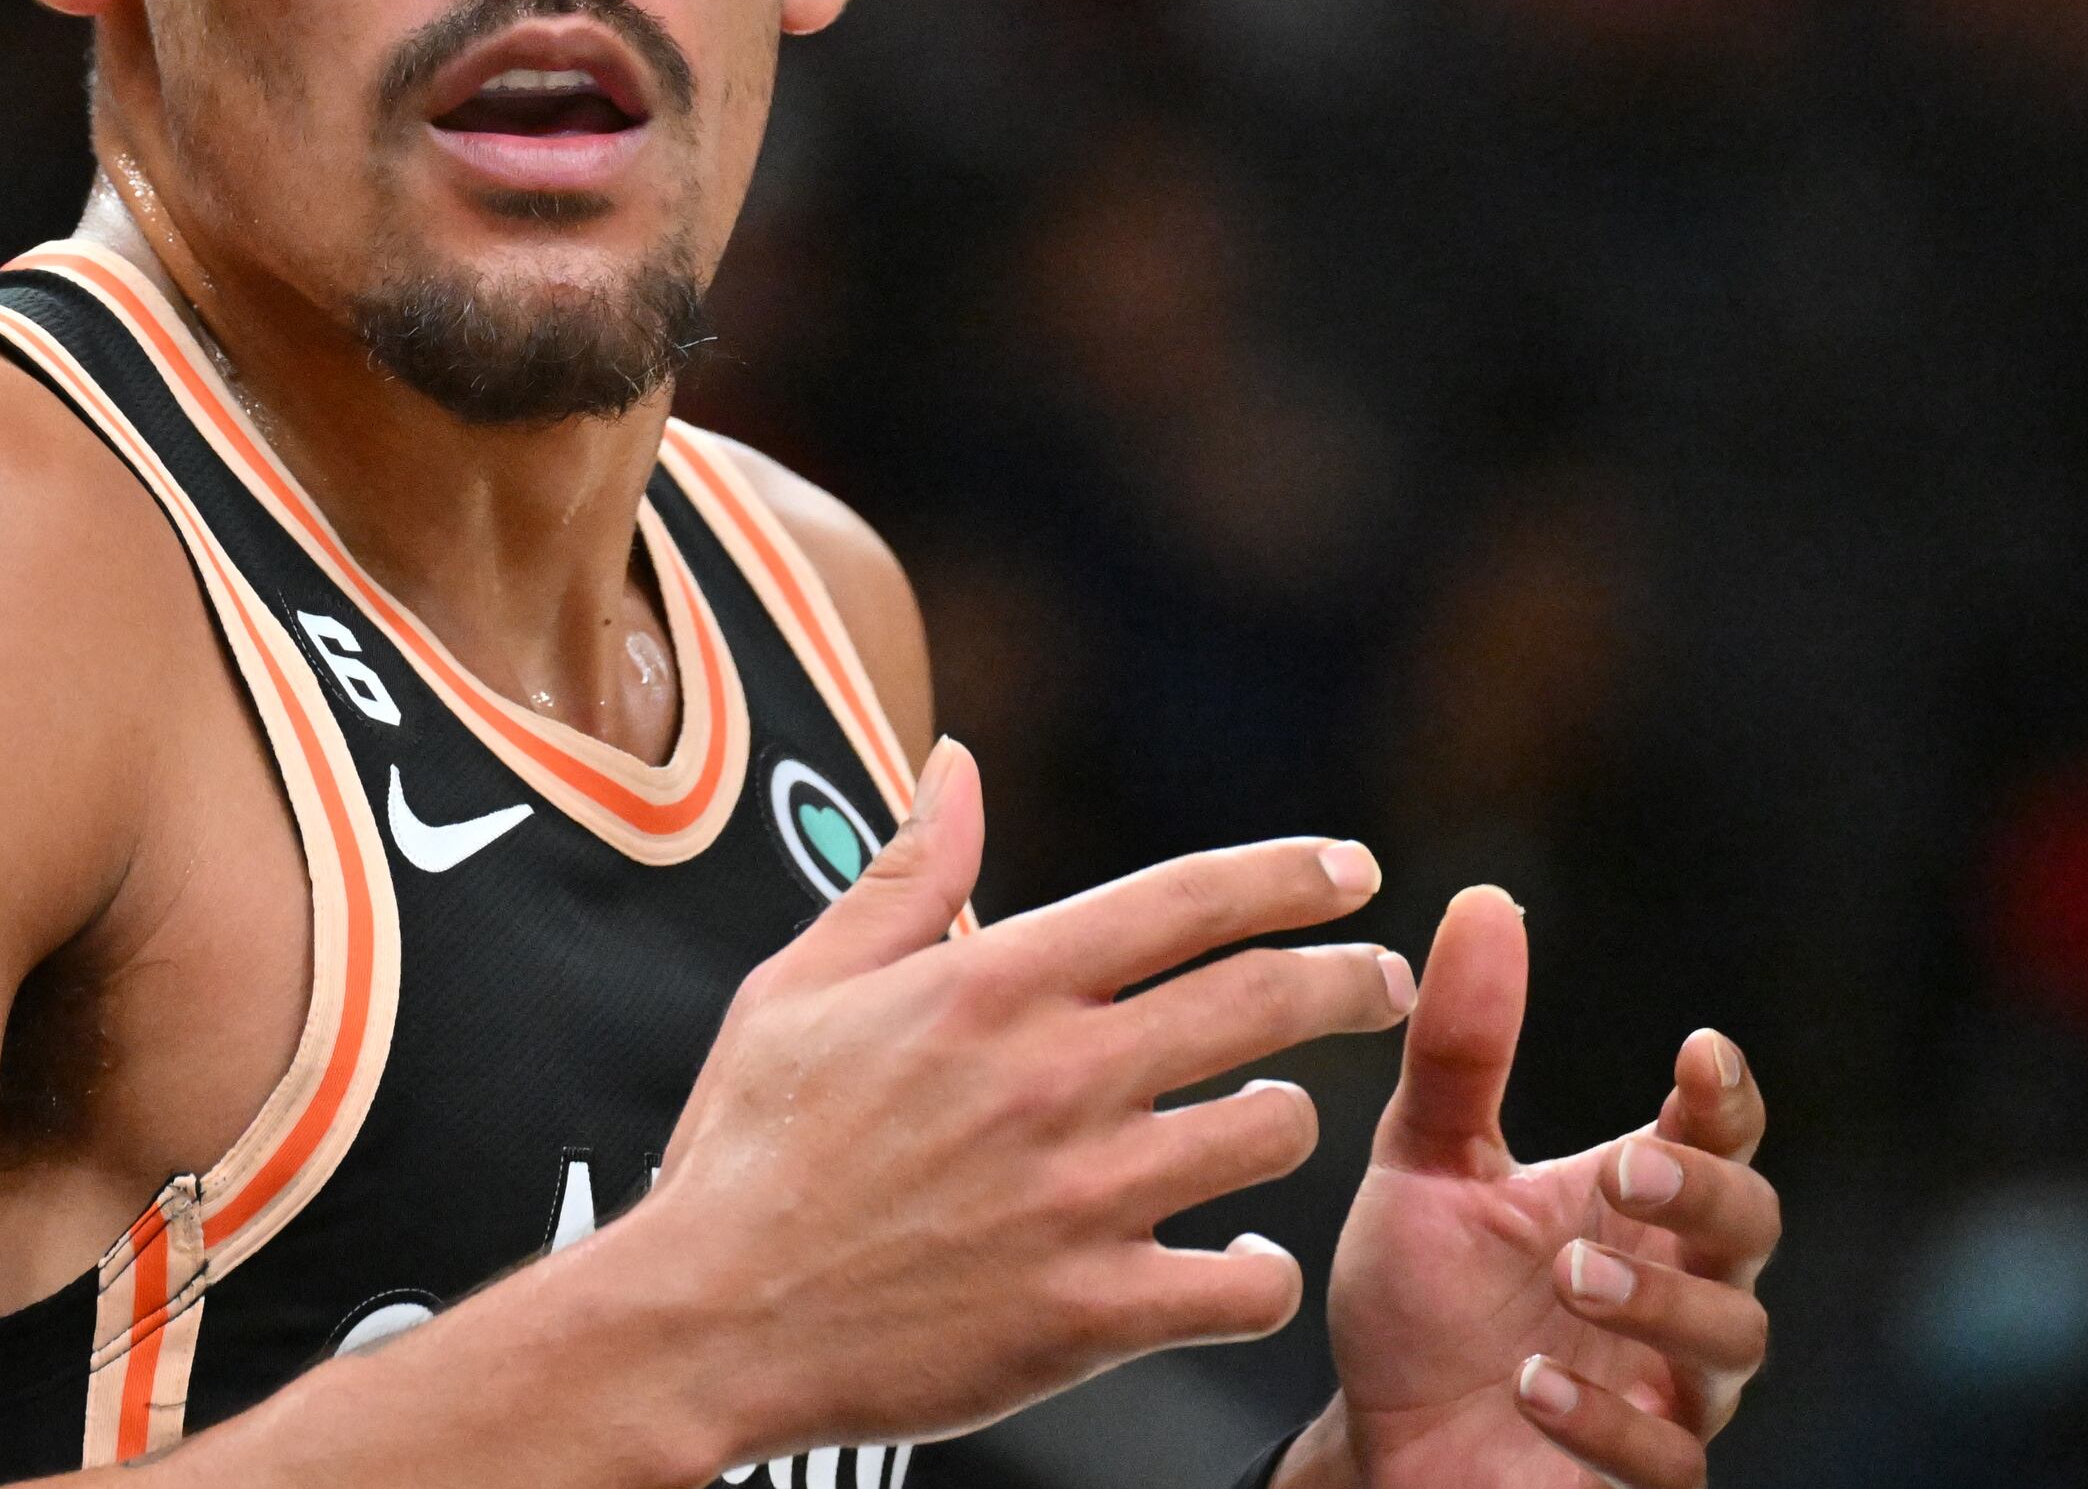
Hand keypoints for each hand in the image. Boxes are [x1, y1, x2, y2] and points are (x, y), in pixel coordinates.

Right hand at [632, 744, 1415, 1461]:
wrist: (709, 1322)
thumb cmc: (747, 1152)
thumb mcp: (804, 987)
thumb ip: (904, 877)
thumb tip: (956, 765)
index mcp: (992, 985)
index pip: (1184, 899)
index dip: (1289, 874)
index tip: (1350, 871)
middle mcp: (1055, 1076)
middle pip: (1264, 1000)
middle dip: (1349, 979)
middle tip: (1378, 982)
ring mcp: (1083, 1197)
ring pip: (1269, 1133)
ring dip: (1283, 1123)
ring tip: (1265, 1124)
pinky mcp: (1094, 1312)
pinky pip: (1246, 1285)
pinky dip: (1259, 1273)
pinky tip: (1239, 1265)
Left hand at [1309, 888, 1775, 1488]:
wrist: (1376, 1437)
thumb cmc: (1420, 1297)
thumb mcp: (1424, 1164)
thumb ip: (1461, 1050)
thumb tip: (1484, 901)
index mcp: (1629, 1198)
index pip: (1718, 1132)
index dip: (1725, 1094)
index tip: (1698, 1054)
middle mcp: (1670, 1285)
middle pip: (1752, 1228)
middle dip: (1704, 1193)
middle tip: (1625, 1170)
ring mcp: (1666, 1388)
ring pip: (1731, 1341)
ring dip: (1657, 1301)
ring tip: (1571, 1275)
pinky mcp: (1638, 1480)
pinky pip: (1670, 1460)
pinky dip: (1609, 1422)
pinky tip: (1535, 1385)